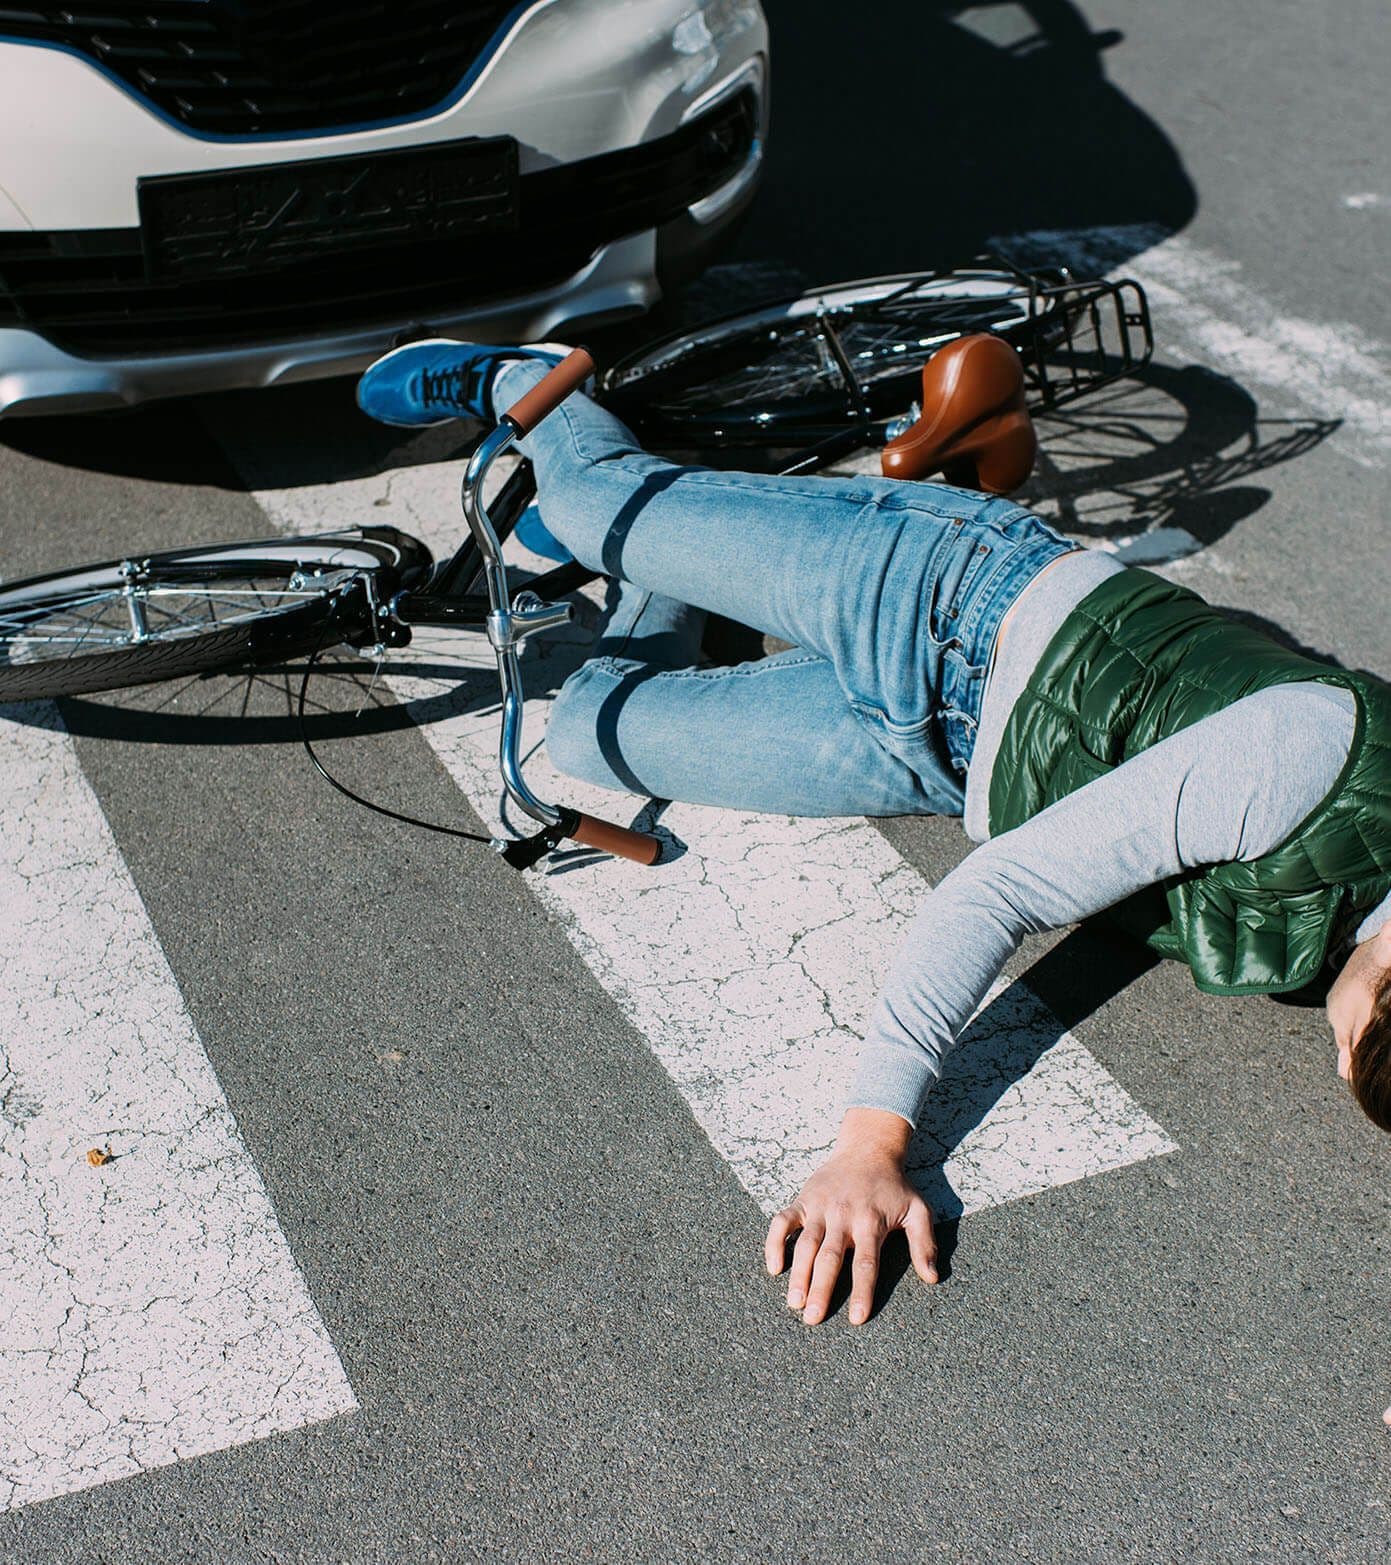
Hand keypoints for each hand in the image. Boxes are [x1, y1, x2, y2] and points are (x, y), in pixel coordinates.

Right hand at [764, 1109, 937, 1325]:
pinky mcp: (804, 1199)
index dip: (861, 1292)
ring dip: (798, 1274)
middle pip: (830, 1258)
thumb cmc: (894, 1185)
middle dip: (821, 1289)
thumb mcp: (918, 1210)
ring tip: (794, 1302)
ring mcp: (820, 1207)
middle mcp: (843, 1215)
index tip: (856, 1319)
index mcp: (871, 1221)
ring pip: (805, 1244)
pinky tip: (774, 1267)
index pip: (866, 1263)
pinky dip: (774, 1242)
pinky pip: (783, 1221)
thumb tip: (932, 1278)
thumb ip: (925, 1244)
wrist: (868, 1148)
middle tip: (813, 1319)